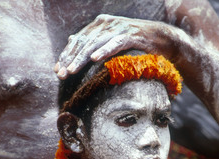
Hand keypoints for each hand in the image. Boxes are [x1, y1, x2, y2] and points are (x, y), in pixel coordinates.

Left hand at [54, 14, 179, 78]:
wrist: (161, 40)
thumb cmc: (134, 46)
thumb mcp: (110, 43)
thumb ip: (93, 45)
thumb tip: (72, 51)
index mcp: (97, 25)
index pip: (76, 41)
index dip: (66, 56)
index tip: (57, 71)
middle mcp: (105, 23)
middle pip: (82, 43)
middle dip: (70, 60)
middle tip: (61, 75)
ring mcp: (118, 28)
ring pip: (94, 44)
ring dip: (81, 59)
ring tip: (72, 71)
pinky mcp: (130, 35)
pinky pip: (114, 44)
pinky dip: (104, 51)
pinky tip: (95, 59)